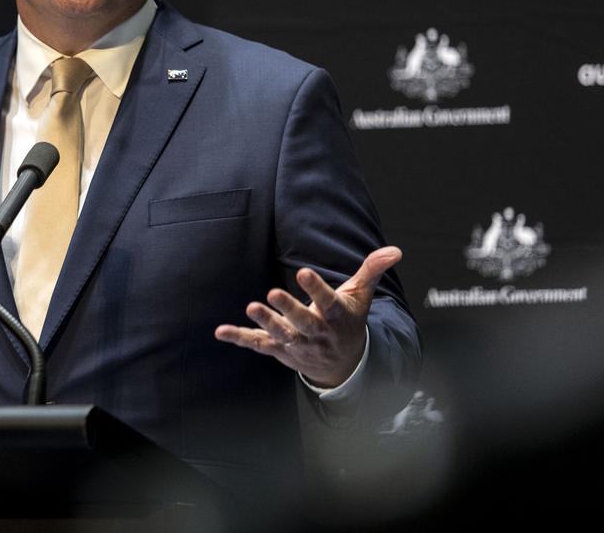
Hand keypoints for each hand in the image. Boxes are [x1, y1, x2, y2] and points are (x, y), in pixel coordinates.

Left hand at [214, 246, 401, 387]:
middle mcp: (317, 333)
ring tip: (251, 307)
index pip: (327, 302)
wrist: (343, 365)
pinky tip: (221, 332)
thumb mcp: (360, 296)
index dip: (315, 288)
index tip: (303, 272)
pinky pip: (258, 344)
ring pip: (281, 334)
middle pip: (303, 322)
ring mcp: (297, 344)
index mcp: (335, 316)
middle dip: (288, 309)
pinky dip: (240, 338)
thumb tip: (395, 250)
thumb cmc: (347, 320)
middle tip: (272, 293)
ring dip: (266, 322)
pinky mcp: (280, 350)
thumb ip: (372, 270)